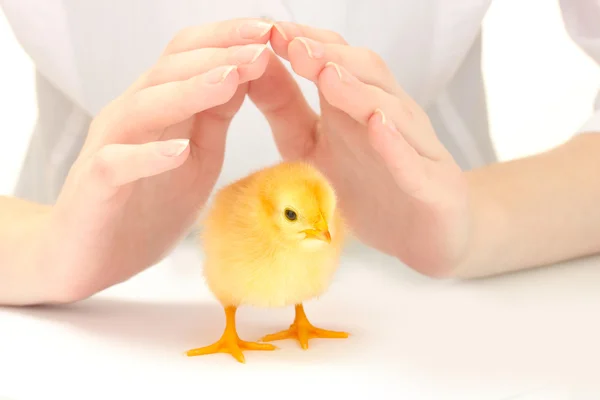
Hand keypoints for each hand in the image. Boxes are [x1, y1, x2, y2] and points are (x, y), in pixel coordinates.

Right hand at [35, 18, 274, 301]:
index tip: (270, 31)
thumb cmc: (146, 205)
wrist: (90, 257)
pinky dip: (149, 156)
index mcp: (158, 107)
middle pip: (169, 70)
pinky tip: (179, 152)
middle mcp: (130, 116)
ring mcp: (109, 148)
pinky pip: (117, 163)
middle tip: (261, 46)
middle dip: (219, 55)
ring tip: (230, 79)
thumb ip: (213, 118)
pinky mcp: (95, 186)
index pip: (189, 56)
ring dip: (188, 91)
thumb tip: (241, 75)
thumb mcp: (197, 157)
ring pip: (144, 106)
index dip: (228, 40)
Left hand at [252, 23, 468, 275]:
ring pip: (393, 112)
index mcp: (360, 109)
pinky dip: (396, 145)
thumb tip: (255, 71)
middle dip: (331, 57)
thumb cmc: (372, 186)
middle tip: (295, 45)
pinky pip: (414, 163)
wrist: (424, 238)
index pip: (338, 63)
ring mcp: (417, 152)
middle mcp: (392, 120)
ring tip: (328, 75)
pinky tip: (378, 127)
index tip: (271, 32)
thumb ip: (288, 115)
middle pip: (368, 76)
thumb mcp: (315, 150)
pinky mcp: (434, 188)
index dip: (308, 45)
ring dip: (360, 92)